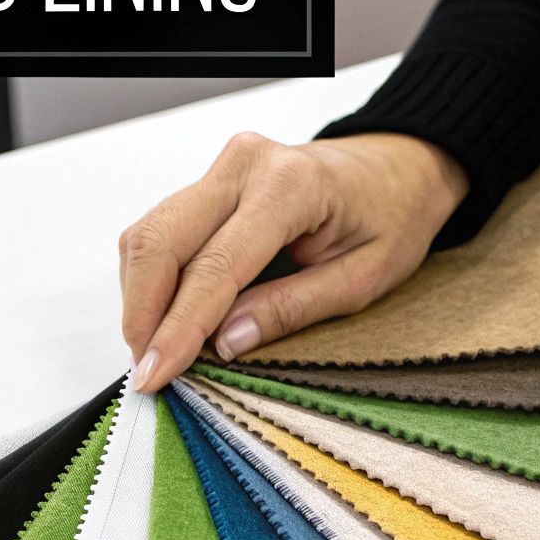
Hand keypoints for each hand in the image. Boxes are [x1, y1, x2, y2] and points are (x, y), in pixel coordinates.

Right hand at [120, 131, 467, 392]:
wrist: (398, 168)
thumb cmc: (392, 218)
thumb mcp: (363, 278)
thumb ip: (293, 308)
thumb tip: (224, 343)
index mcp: (290, 186)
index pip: (214, 267)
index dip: (179, 327)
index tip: (155, 374)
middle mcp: (245, 165)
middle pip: (160, 241)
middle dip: (143, 314)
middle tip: (146, 371)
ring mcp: (223, 167)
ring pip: (149, 234)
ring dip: (141, 298)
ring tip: (155, 350)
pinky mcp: (211, 181)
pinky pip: (161, 229)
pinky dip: (152, 278)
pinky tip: (166, 317)